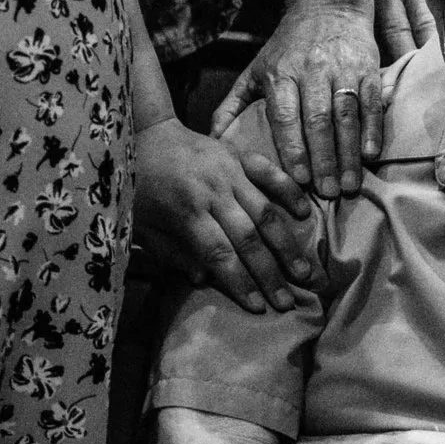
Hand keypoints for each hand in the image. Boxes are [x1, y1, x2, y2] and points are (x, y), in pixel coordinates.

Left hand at [133, 116, 317, 312]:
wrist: (142, 135)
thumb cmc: (139, 188)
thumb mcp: (143, 226)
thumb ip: (172, 254)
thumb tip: (203, 280)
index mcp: (186, 211)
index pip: (220, 254)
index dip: (241, 283)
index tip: (259, 307)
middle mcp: (212, 192)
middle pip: (248, 238)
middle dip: (269, 273)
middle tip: (287, 301)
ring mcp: (229, 171)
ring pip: (266, 211)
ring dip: (287, 244)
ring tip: (304, 271)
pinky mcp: (239, 154)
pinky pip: (270, 172)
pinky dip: (289, 191)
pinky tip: (305, 214)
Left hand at [210, 0, 381, 197]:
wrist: (327, 3)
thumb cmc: (287, 45)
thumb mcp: (255, 69)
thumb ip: (233, 104)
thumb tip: (212, 138)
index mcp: (280, 73)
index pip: (286, 115)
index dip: (293, 148)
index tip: (298, 179)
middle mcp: (312, 70)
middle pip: (318, 119)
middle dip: (323, 159)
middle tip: (327, 193)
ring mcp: (342, 68)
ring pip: (345, 114)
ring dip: (348, 152)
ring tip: (350, 184)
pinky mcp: (368, 67)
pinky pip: (371, 101)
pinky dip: (372, 129)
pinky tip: (370, 154)